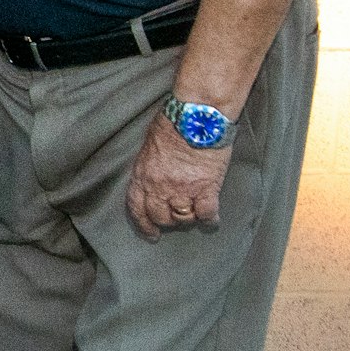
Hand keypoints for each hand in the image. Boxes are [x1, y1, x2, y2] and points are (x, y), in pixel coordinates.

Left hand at [126, 113, 229, 238]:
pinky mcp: (207, 187)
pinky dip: (210, 219)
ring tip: (194, 213)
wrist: (196, 116)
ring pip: (183, 218)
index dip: (143, 224)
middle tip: (176, 218)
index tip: (151, 234)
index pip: (137, 208)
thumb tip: (152, 178)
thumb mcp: (149, 146)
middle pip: (161, 216)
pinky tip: (212, 219)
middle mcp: (159, 186)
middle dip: (167, 220)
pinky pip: (207, 213)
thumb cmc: (172, 124)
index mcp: (142, 175)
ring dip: (189, 218)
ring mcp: (183, 189)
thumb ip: (149, 167)